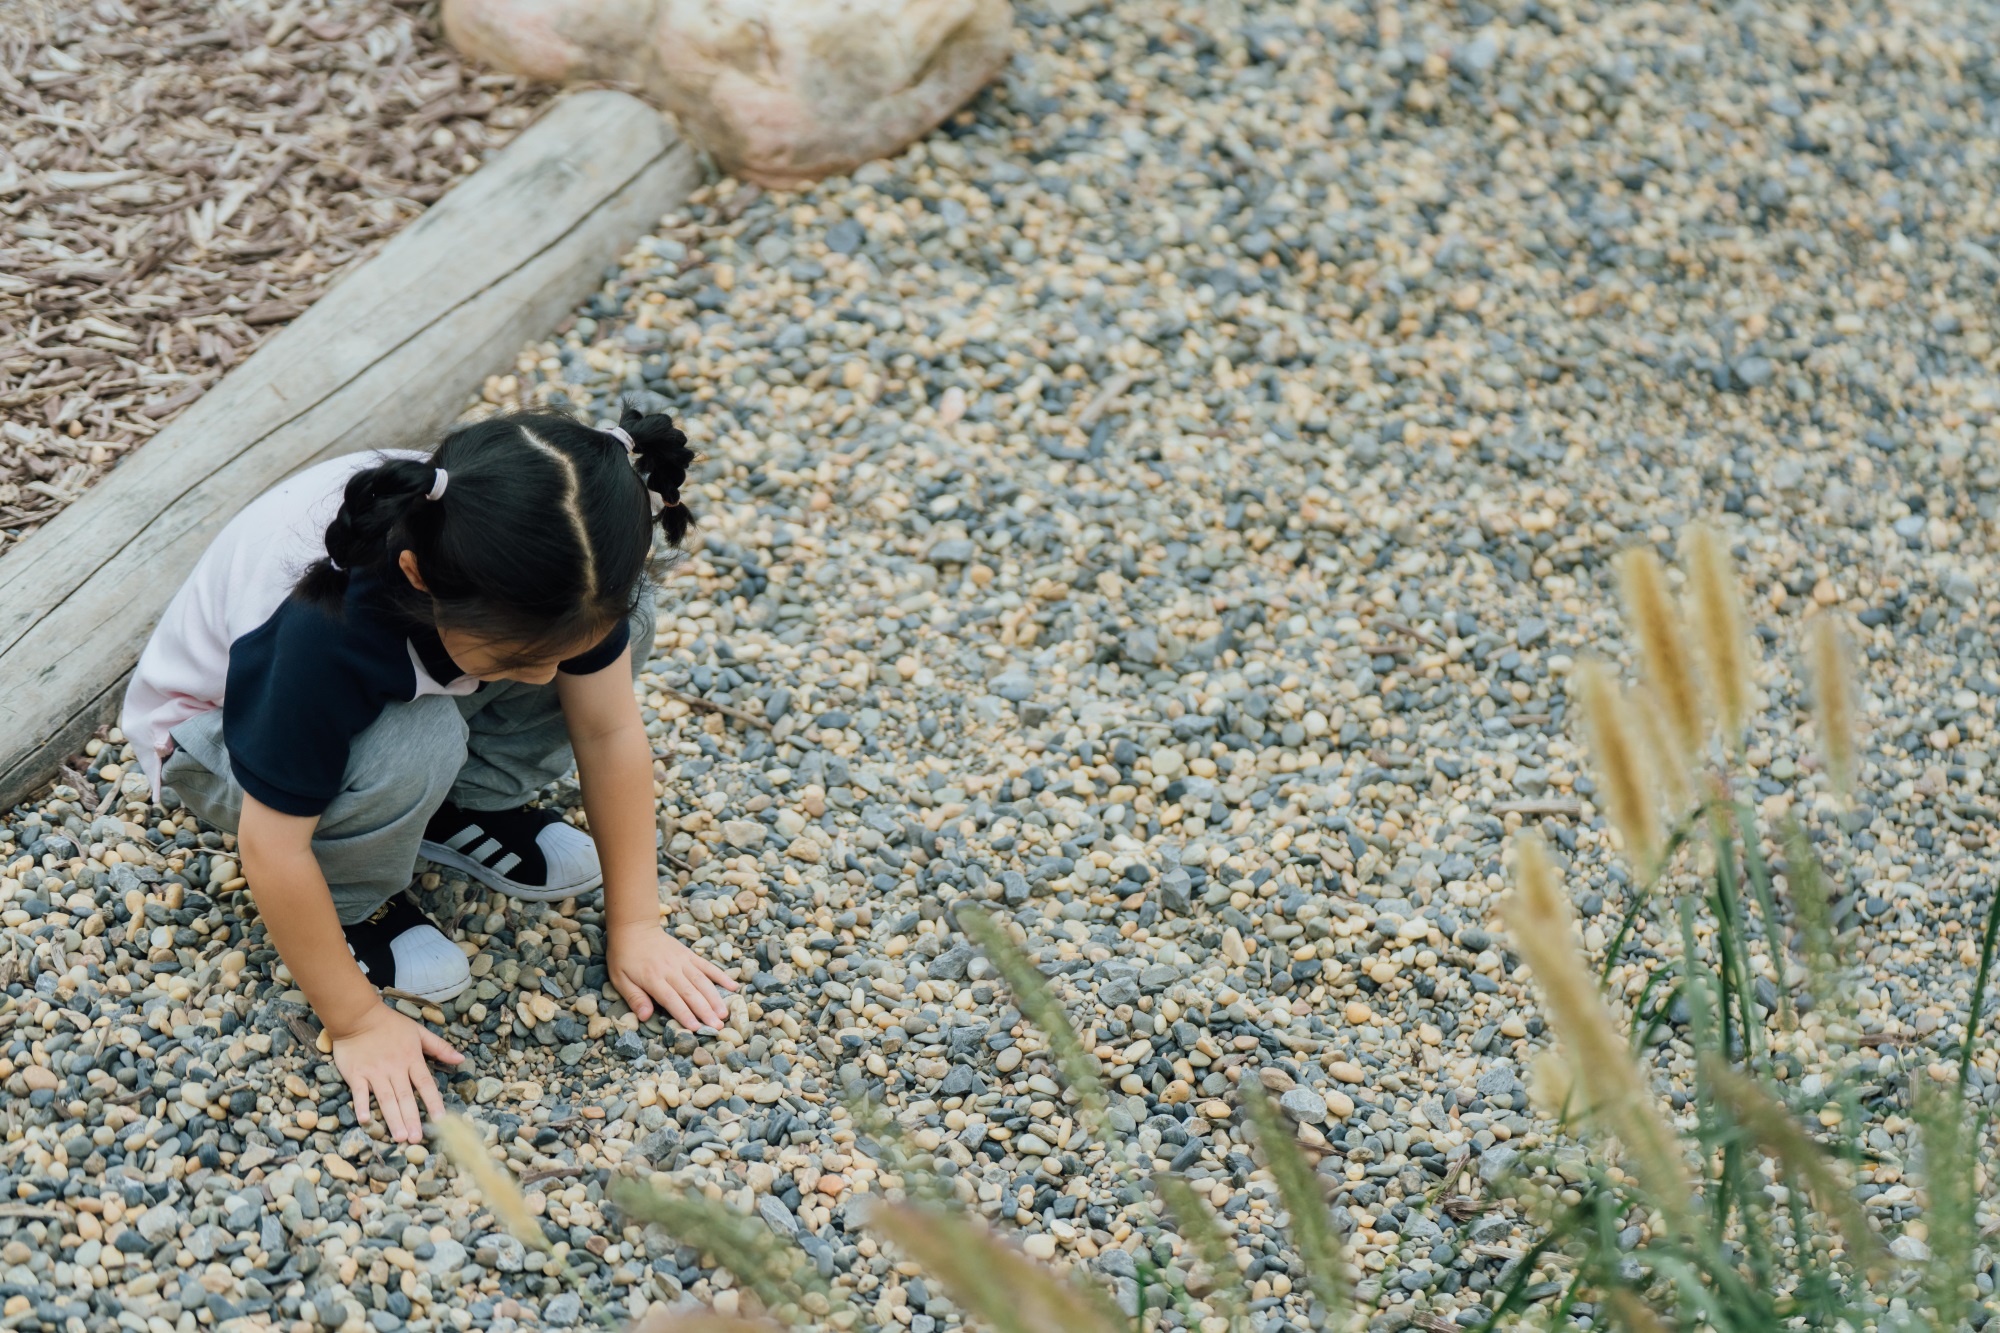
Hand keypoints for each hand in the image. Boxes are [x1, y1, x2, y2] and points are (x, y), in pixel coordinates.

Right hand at [330, 1004, 462, 1142]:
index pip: (426, 1084)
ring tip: (399, 1136)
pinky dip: (362, 1106)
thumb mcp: (419, 1031)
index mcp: (411, 1059)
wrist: (358, 1015)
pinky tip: (365, 1120)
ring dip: (392, 1118)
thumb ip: (439, 1047)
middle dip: (412, 1119)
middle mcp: (394, 1068)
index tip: (441, 1119)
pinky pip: (359, 1092)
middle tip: (416, 1139)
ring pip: (386, 1098)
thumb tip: (461, 1059)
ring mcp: (374, 1072)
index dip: (433, 1102)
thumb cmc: (390, 1024)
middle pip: (405, 1097)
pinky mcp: (356, 1074)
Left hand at [608, 921, 738, 1030]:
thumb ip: (634, 998)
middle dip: (705, 1011)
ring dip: (715, 998)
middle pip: (691, 993)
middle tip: (717, 1026)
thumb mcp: (620, 979)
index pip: (672, 1000)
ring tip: (725, 1013)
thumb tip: (645, 1016)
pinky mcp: (689, 955)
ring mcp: (683, 961)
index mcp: (653, 978)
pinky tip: (733, 986)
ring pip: (702, 981)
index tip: (696, 1028)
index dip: (684, 1014)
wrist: (635, 928)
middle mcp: (671, 970)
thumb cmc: (624, 957)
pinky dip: (721, 976)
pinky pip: (707, 966)